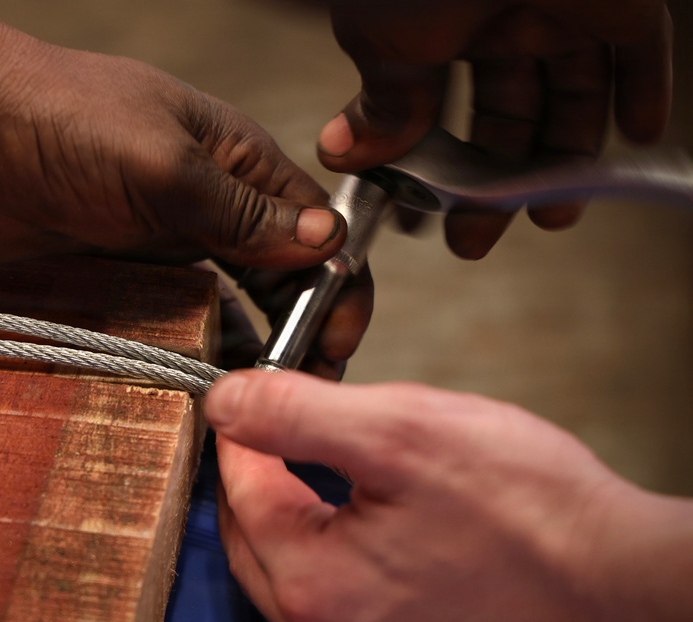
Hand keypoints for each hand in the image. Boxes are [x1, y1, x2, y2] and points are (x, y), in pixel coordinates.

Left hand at [0, 0, 369, 368]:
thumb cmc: (55, 123)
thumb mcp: (163, 165)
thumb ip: (241, 211)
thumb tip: (326, 243)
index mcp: (234, 158)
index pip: (312, 227)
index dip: (335, 284)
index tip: (334, 346)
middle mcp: (207, 201)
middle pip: (277, 271)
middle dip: (298, 326)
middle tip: (300, 391)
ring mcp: (160, 239)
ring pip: (226, 300)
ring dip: (246, 344)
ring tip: (253, 400)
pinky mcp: (116, 272)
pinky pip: (169, 317)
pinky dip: (191, 348)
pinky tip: (200, 383)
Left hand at [206, 370, 692, 621]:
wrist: (620, 585)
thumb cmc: (532, 516)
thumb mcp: (403, 432)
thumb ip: (296, 414)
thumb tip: (227, 401)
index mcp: (312, 585)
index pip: (239, 489)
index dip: (245, 429)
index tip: (261, 394)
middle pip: (251, 536)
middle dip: (261, 472)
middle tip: (289, 425)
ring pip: (281, 572)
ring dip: (286, 516)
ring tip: (317, 469)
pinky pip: (322, 603)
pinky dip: (321, 557)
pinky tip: (356, 526)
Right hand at [318, 0, 672, 258]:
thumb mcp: (385, 45)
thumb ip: (381, 104)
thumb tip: (346, 150)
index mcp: (437, 28)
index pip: (439, 112)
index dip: (435, 169)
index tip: (427, 213)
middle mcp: (497, 19)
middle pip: (505, 117)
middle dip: (493, 184)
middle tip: (477, 234)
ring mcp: (559, 8)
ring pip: (570, 96)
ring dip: (563, 159)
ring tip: (553, 214)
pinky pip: (639, 53)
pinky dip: (640, 96)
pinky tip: (632, 137)